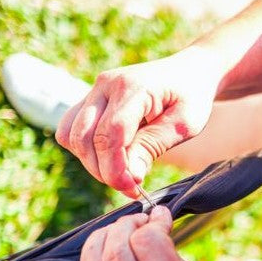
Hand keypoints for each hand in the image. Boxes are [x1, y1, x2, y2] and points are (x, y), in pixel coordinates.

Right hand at [56, 48, 221, 196]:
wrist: (188, 73)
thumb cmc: (190, 97)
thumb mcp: (184, 124)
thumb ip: (153, 146)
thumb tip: (129, 176)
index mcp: (133, 87)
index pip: (110, 134)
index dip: (116, 168)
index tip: (133, 187)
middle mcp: (106, 84)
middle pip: (85, 138)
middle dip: (103, 170)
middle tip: (130, 185)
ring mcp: (94, 90)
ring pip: (71, 135)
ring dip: (91, 162)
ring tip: (121, 172)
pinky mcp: (90, 99)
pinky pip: (71, 130)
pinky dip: (85, 150)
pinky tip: (111, 158)